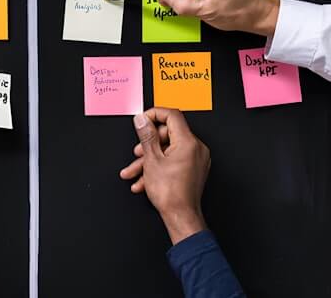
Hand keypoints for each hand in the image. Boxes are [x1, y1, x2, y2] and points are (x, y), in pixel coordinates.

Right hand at [120, 109, 209, 244]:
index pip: (172, 115)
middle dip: (148, 143)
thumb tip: (142, 120)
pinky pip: (173, 160)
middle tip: (137, 151)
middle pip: (168, 134)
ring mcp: (196, 160)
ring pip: (168, 150)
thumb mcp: (151, 160)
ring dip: (148, 159)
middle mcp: (196, 148)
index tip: (142, 120)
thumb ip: (146, 136)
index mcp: (188, 142)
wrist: (180, 216)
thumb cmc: (170, 193)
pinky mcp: (193, 169)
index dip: (154, 114)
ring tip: (133, 171)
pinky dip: (158, 166)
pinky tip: (143, 180)